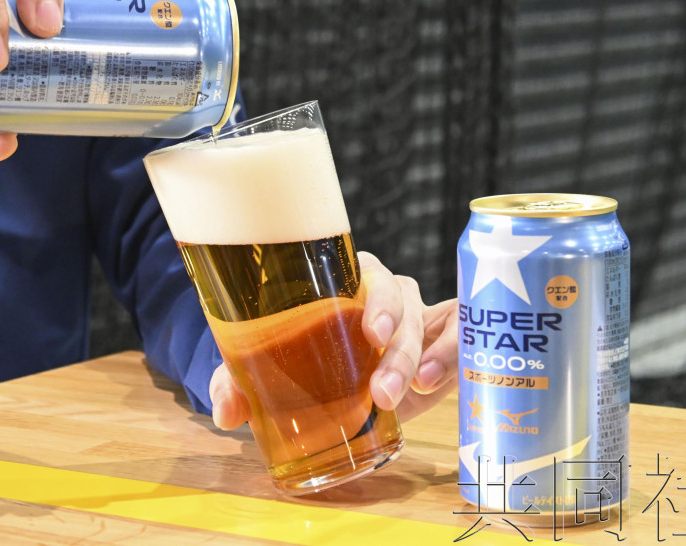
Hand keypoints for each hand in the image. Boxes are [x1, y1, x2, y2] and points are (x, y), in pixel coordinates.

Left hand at [209, 251, 458, 429]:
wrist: (338, 385)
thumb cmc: (299, 362)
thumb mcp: (269, 368)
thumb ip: (241, 383)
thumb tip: (225, 413)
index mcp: (342, 283)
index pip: (366, 272)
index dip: (375, 298)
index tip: (371, 334)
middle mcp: (383, 293)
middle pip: (401, 302)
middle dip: (397, 347)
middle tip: (383, 390)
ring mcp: (417, 316)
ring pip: (431, 324)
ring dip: (428, 358)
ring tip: (414, 392)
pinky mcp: (440, 343)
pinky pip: (460, 338)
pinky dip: (455, 357)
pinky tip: (440, 385)